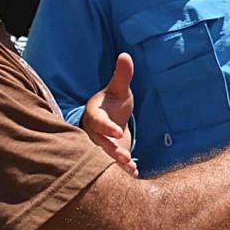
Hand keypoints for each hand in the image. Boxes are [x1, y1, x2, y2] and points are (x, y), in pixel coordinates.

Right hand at [83, 53, 137, 176]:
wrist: (110, 119)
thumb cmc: (113, 103)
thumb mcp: (119, 90)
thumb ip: (122, 75)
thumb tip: (125, 55)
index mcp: (95, 115)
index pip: (98, 122)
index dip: (107, 127)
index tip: (118, 131)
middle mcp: (94, 133)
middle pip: (100, 144)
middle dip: (111, 151)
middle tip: (124, 157)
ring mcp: (101, 146)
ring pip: (105, 157)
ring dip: (117, 164)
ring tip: (130, 168)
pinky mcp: (109, 156)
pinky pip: (113, 165)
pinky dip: (123, 171)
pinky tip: (134, 174)